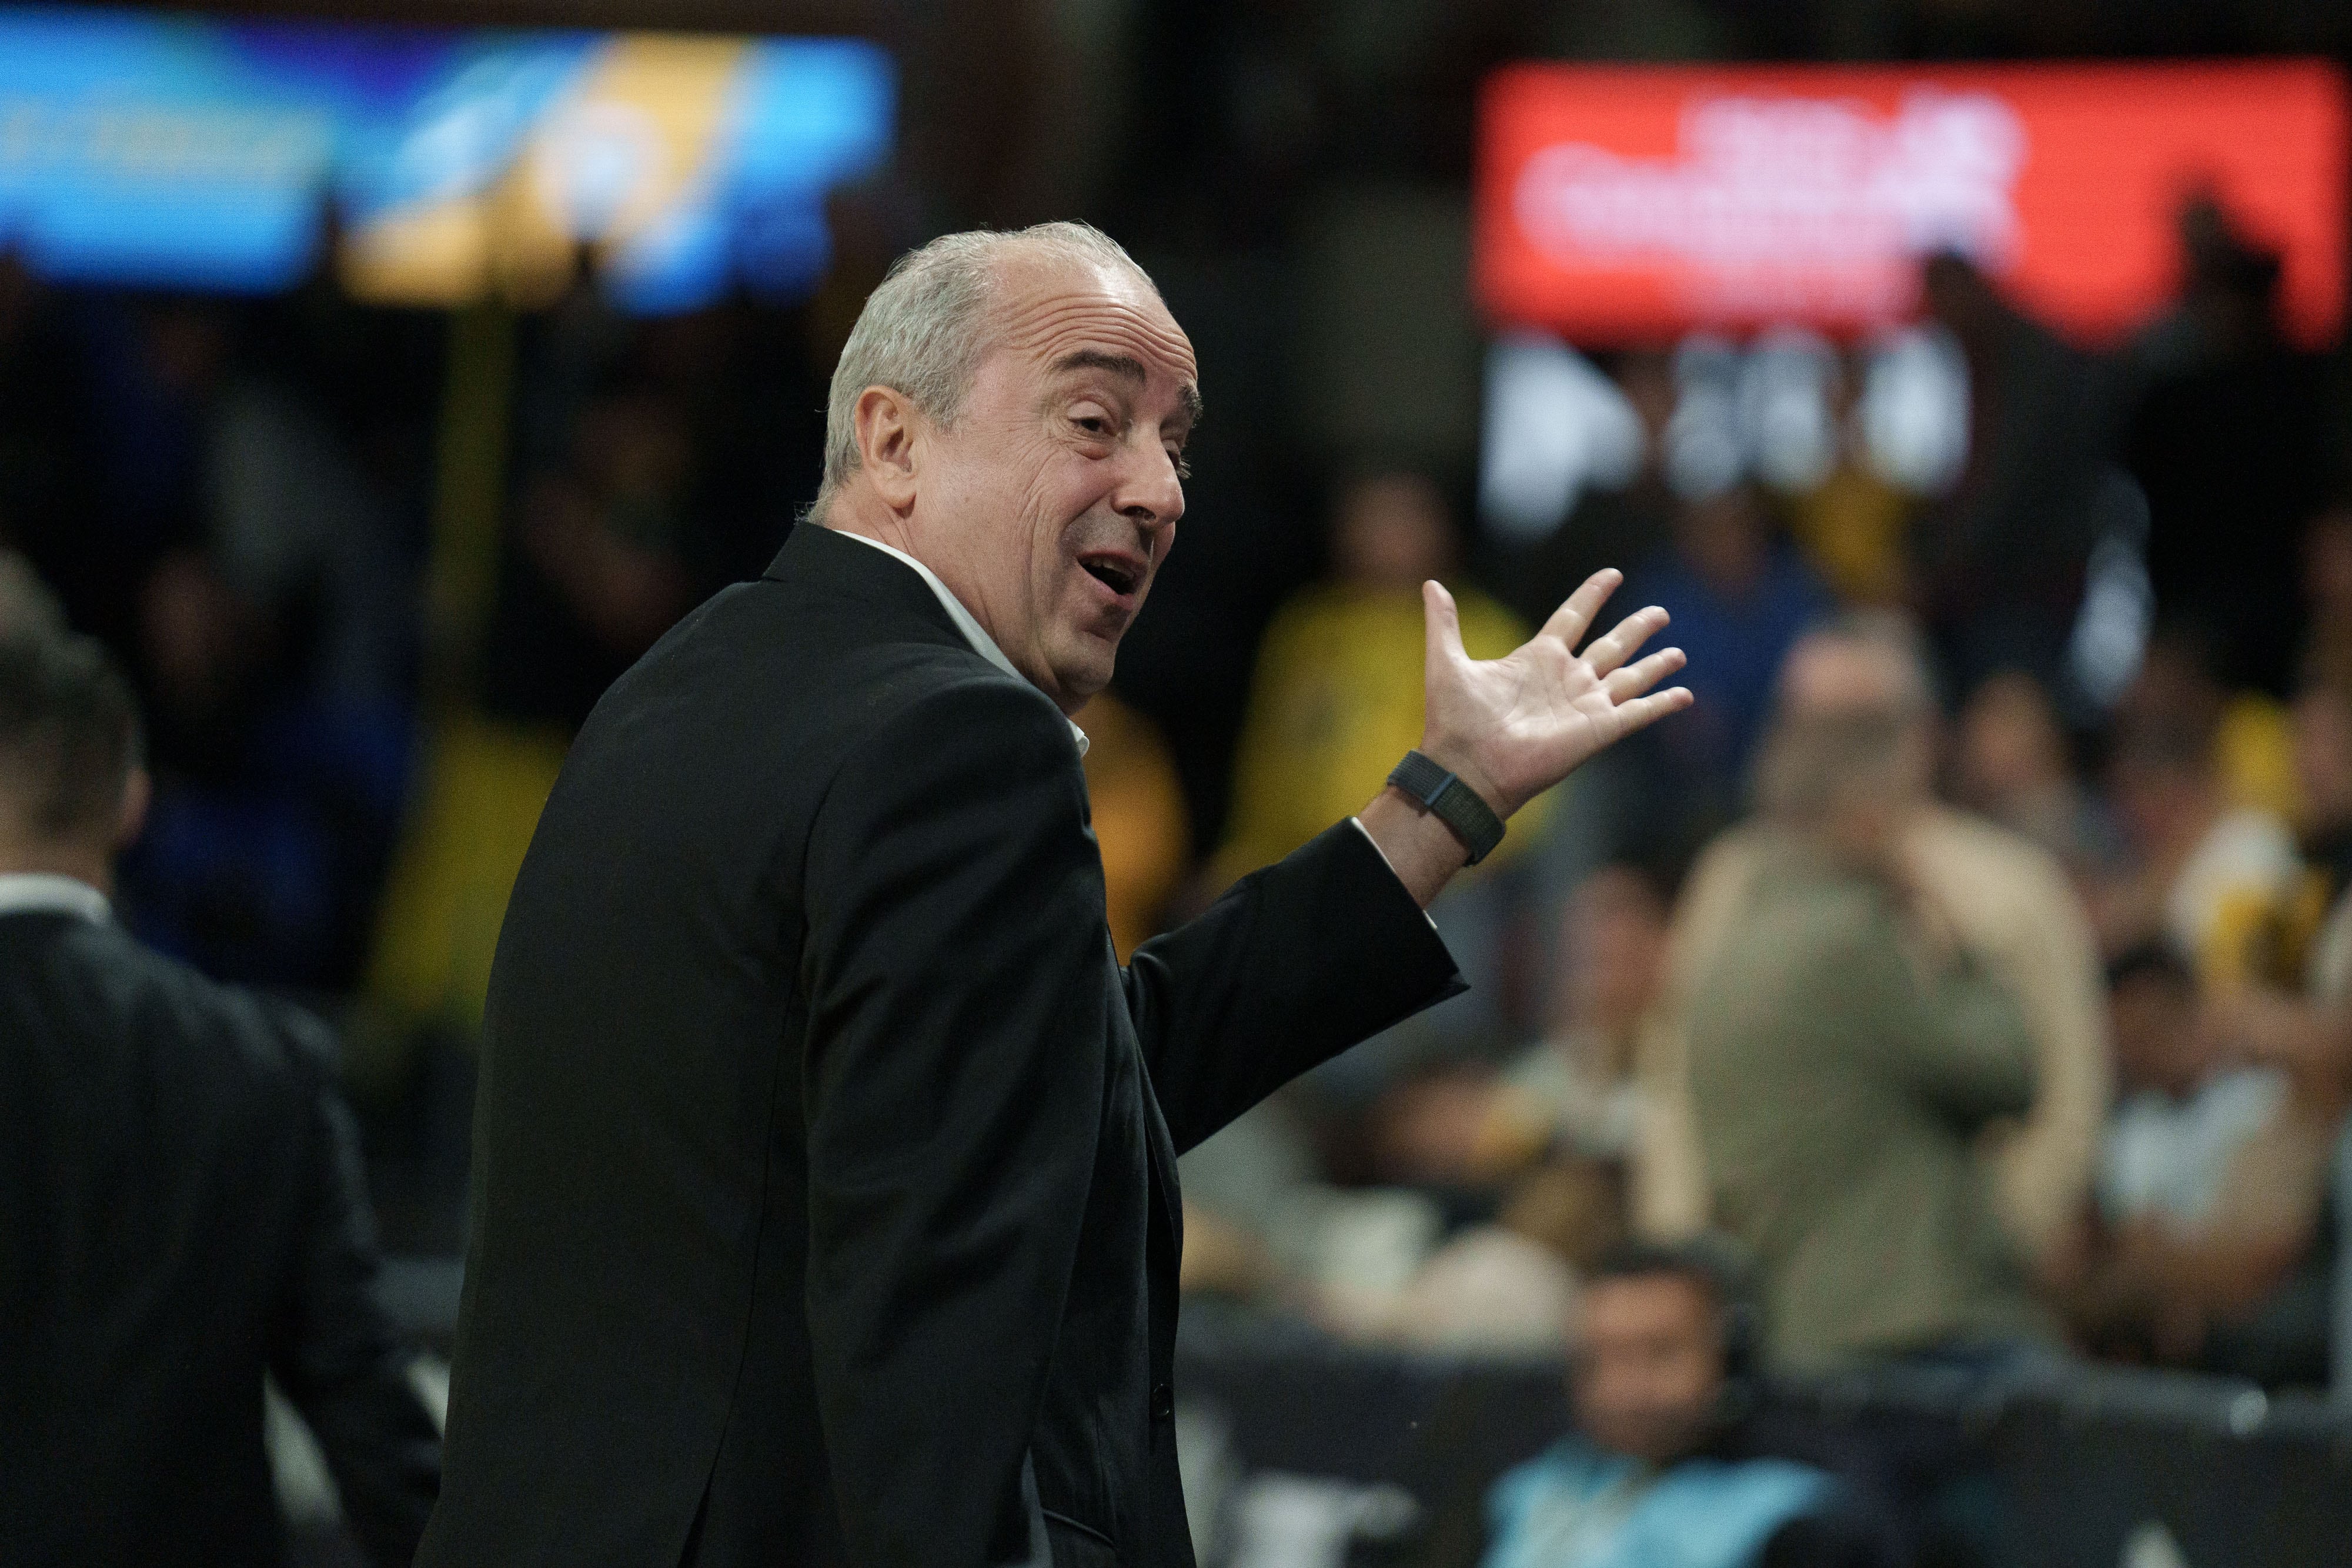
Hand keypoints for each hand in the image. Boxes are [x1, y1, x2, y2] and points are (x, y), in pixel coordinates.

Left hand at [1418, 570, 1690, 816]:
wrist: (1466, 766)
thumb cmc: (1454, 721)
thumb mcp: (1446, 662)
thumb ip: (1444, 623)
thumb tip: (1430, 583)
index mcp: (1536, 660)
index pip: (1572, 618)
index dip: (1592, 596)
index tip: (1612, 574)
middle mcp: (1565, 680)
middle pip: (1610, 646)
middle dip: (1636, 629)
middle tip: (1661, 612)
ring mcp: (1584, 706)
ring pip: (1629, 677)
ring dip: (1655, 665)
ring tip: (1679, 652)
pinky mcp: (1598, 731)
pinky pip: (1638, 712)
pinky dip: (1661, 703)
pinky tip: (1684, 694)